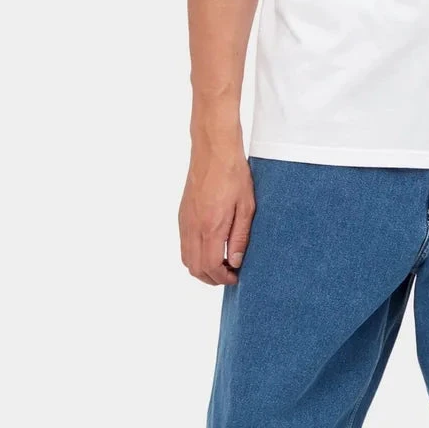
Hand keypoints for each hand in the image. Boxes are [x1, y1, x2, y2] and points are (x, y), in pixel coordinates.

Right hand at [179, 150, 254, 285]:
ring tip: (221, 262)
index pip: (210, 266)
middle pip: (194, 267)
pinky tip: (211, 247)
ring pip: (186, 257)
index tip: (235, 276)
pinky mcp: (182, 213)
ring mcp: (184, 220)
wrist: (214, 150)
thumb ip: (239, 237)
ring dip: (201, 267)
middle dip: (211, 277)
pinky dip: (194, 254)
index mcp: (210, 226)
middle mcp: (192, 226)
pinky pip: (184, 243)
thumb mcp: (246, 206)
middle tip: (229, 274)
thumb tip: (234, 262)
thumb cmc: (233, 174)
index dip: (222, 278)